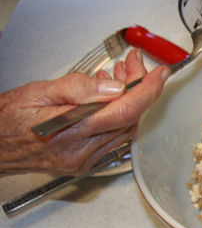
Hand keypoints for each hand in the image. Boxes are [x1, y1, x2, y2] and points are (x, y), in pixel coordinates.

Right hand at [0, 49, 169, 175]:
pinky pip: (114, 138)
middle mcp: (79, 151)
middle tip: (134, 64)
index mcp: (68, 132)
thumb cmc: (6, 119)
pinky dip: (120, 115)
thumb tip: (115, 87)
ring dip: (130, 100)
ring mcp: (84, 160)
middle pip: (128, 118)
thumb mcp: (37, 92)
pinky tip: (111, 97)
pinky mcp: (84, 163)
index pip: (123, 111)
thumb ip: (78, 88)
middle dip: (138, 88)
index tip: (160, 73)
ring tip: (120, 76)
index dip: (147, 90)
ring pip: (125, 128)